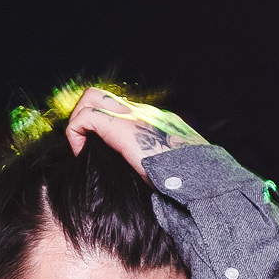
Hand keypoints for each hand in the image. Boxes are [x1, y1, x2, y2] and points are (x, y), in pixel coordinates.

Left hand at [63, 87, 205, 182]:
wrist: (202, 180)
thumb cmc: (190, 183)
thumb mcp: (174, 167)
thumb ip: (158, 163)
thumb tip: (148, 178)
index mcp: (158, 121)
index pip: (120, 109)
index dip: (101, 126)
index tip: (98, 151)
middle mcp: (145, 112)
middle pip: (101, 95)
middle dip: (84, 116)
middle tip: (83, 145)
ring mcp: (134, 115)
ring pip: (91, 98)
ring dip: (78, 123)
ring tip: (80, 150)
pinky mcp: (122, 127)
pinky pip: (86, 118)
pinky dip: (76, 134)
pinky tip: (81, 154)